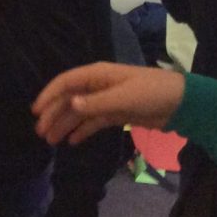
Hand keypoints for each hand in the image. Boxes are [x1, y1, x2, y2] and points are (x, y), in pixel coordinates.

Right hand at [32, 62, 185, 146]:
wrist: (180, 103)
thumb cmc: (151, 93)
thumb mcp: (123, 98)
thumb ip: (96, 103)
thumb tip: (70, 104)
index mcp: (98, 75)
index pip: (66, 82)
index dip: (49, 95)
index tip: (36, 111)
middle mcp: (98, 86)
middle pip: (69, 98)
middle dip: (54, 114)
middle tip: (41, 132)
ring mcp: (106, 100)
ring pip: (79, 112)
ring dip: (65, 124)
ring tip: (51, 140)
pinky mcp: (116, 113)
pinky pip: (93, 121)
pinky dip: (82, 130)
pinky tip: (72, 141)